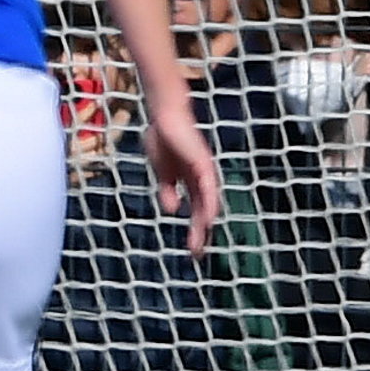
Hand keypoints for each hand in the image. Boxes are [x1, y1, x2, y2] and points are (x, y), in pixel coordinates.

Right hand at [143, 99, 222, 253]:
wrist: (165, 116)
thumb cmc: (163, 138)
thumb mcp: (162, 171)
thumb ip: (167, 190)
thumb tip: (171, 210)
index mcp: (191, 181)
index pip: (195, 209)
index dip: (193, 228)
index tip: (191, 248)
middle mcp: (201, 179)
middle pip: (202, 211)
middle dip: (199, 233)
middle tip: (196, 254)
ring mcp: (204, 173)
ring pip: (207, 204)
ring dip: (204, 224)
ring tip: (200, 241)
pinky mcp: (203, 165)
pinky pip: (207, 189)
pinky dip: (208, 205)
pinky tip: (207, 219)